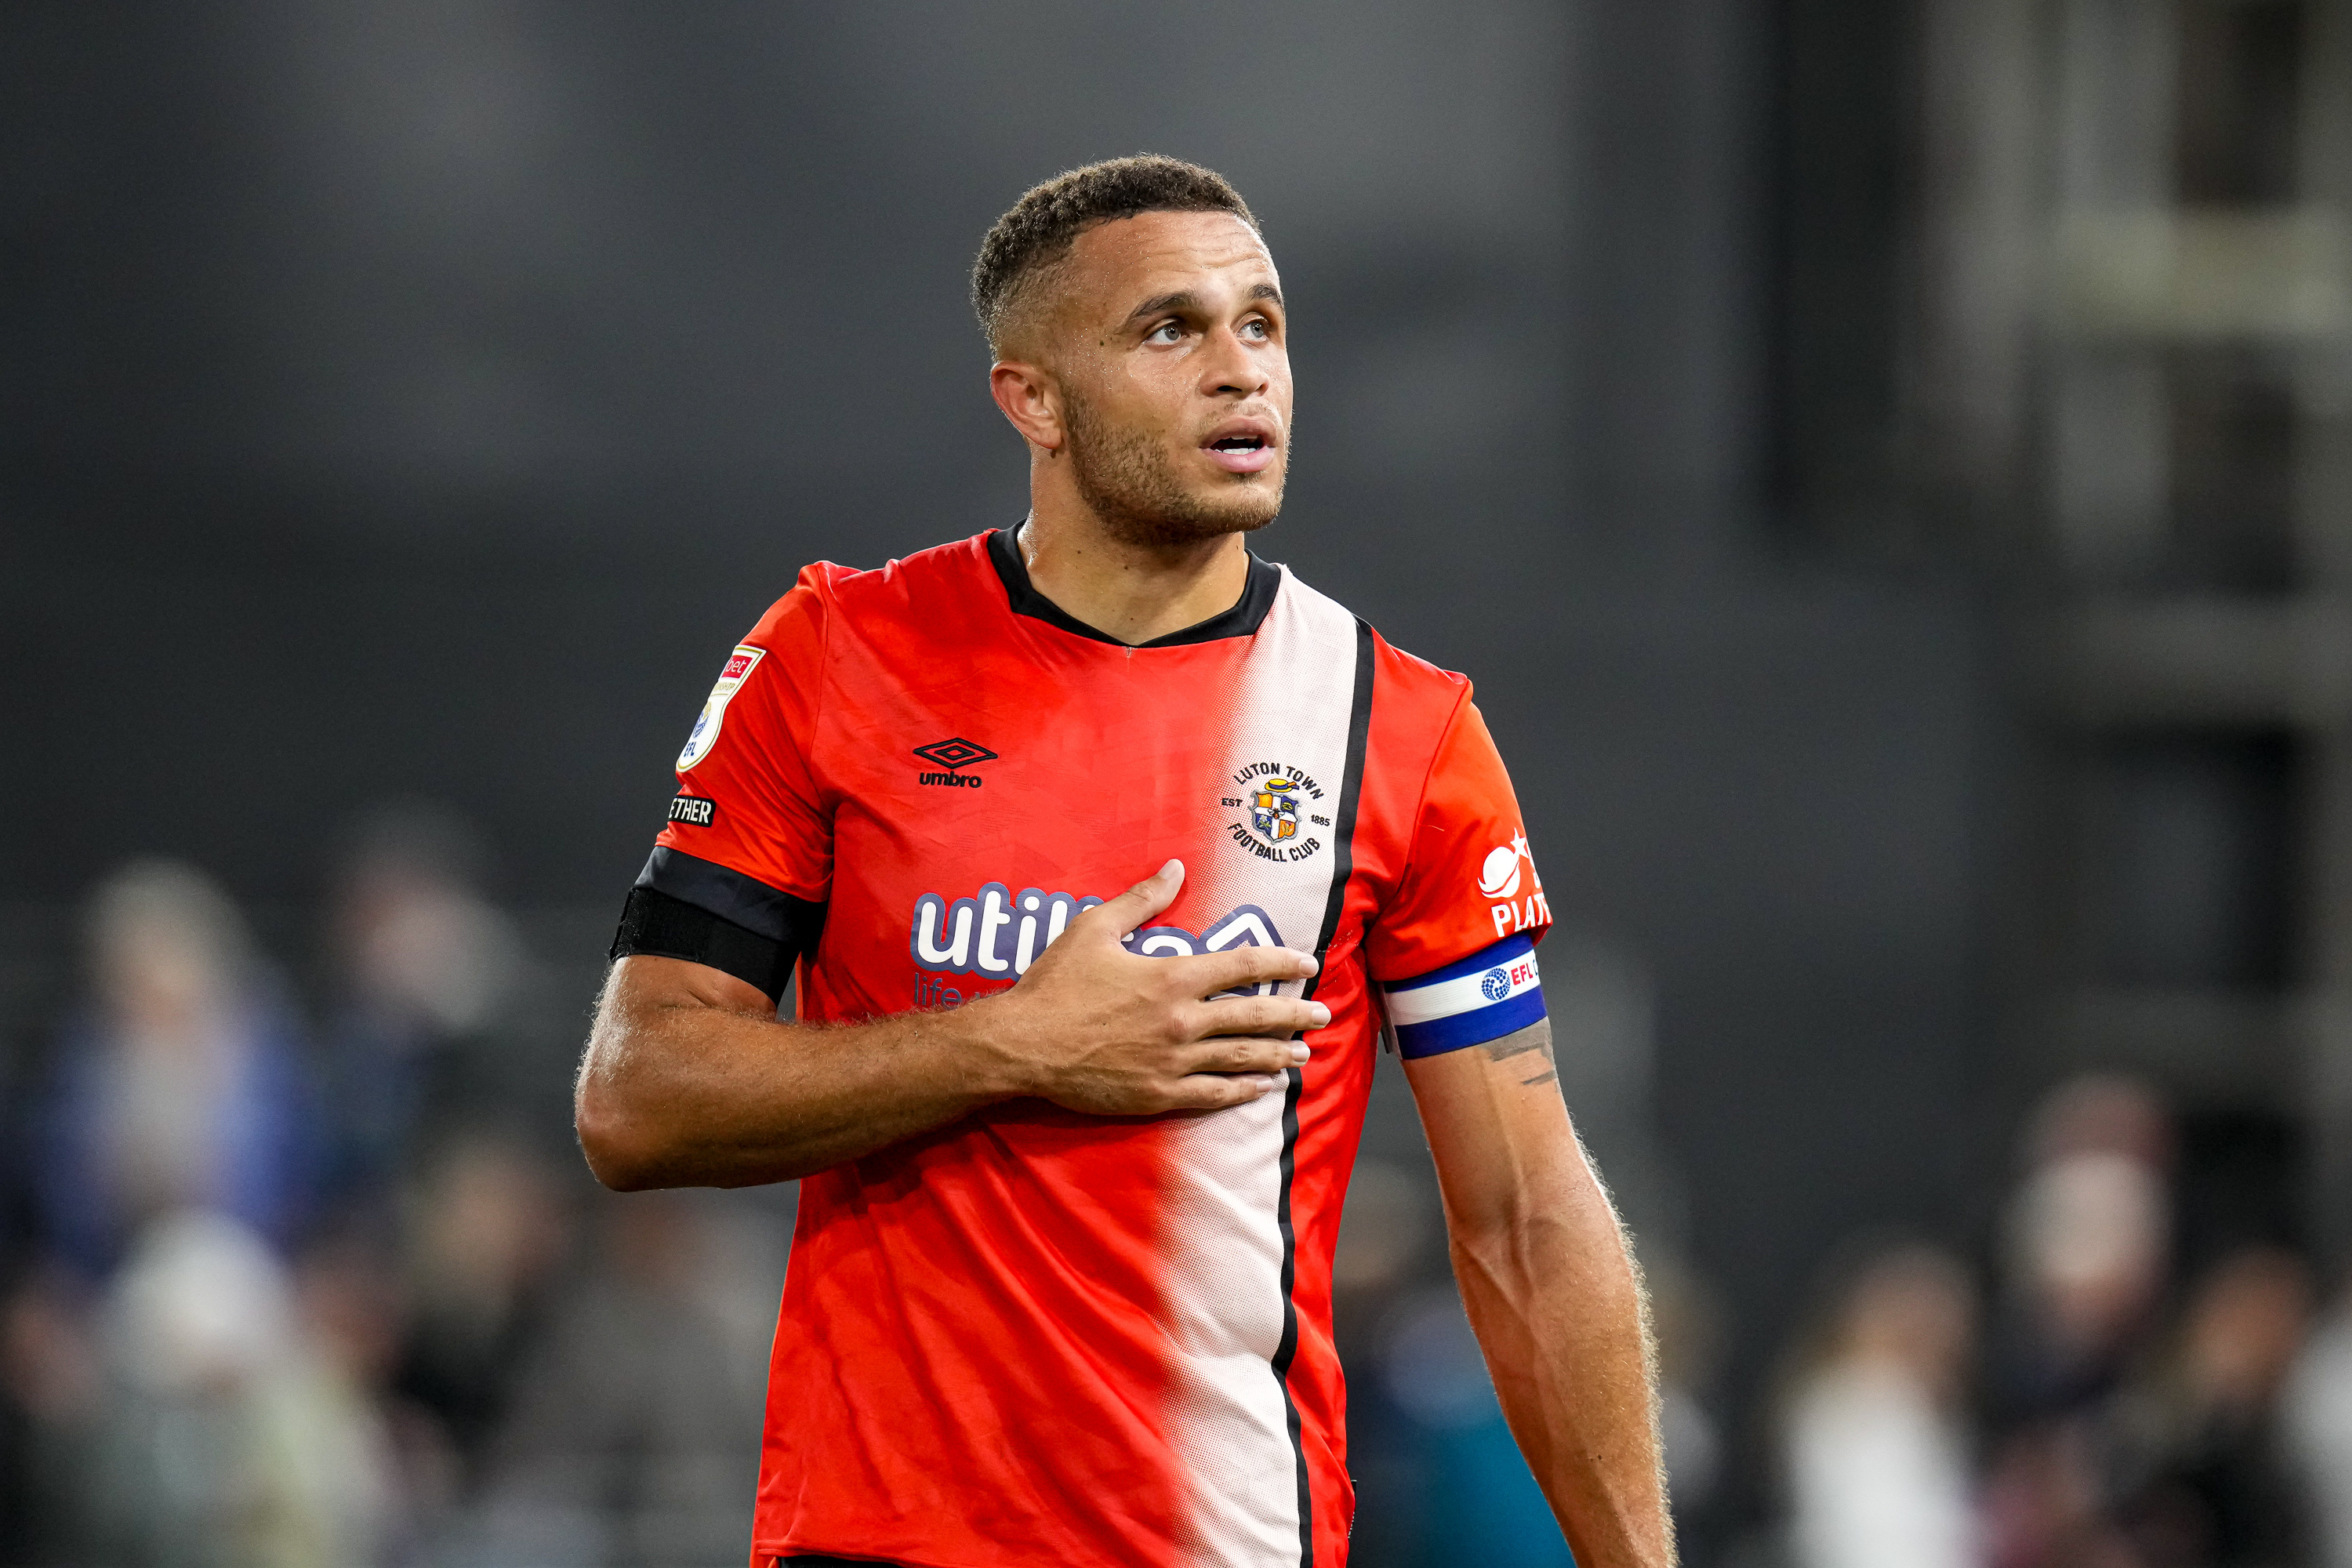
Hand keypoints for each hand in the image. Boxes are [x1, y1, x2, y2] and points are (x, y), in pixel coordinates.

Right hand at [974, 860, 1325, 1113]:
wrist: (1023, 1045)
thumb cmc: (1055, 984)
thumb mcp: (1094, 927)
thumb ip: (1142, 898)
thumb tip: (1175, 867)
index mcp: (1173, 977)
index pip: (1243, 967)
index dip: (1280, 962)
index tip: (1307, 962)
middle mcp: (1183, 1021)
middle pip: (1255, 1017)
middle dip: (1294, 1014)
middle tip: (1323, 1014)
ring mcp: (1173, 1062)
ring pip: (1240, 1058)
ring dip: (1276, 1054)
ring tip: (1302, 1053)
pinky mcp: (1158, 1094)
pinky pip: (1212, 1094)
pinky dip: (1242, 1090)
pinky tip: (1261, 1088)